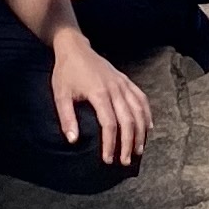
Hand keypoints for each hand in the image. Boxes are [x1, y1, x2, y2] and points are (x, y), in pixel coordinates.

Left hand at [48, 38, 150, 167]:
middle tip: (125, 161)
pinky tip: (148, 127)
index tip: (108, 159)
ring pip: (139, 110)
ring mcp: (123, 84)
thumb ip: (67, 118)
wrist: (75, 47)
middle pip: (128, 120)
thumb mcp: (61, 95)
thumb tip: (73, 140)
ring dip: (141, 132)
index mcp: (99, 93)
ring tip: (138, 150)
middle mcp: (115, 89)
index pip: (110, 124)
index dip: (111, 144)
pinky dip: (147, 114)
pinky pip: (142, 98)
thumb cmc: (66, 72)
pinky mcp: (126, 80)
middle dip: (128, 143)